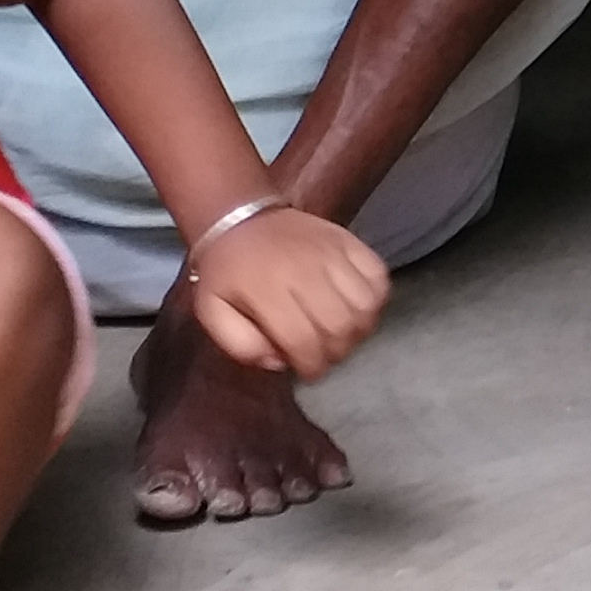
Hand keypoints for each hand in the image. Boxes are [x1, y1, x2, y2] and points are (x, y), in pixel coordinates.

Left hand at [182, 205, 392, 378]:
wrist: (240, 218)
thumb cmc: (228, 272)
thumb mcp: (212, 312)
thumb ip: (240, 344)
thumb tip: (279, 361)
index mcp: (266, 290)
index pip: (304, 341)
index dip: (312, 366)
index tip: (309, 372)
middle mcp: (304, 270)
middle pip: (340, 326)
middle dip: (336, 352)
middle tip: (325, 355)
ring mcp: (331, 253)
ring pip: (365, 305)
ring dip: (359, 330)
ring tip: (343, 334)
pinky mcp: (349, 241)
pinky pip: (378, 277)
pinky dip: (375, 299)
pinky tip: (357, 308)